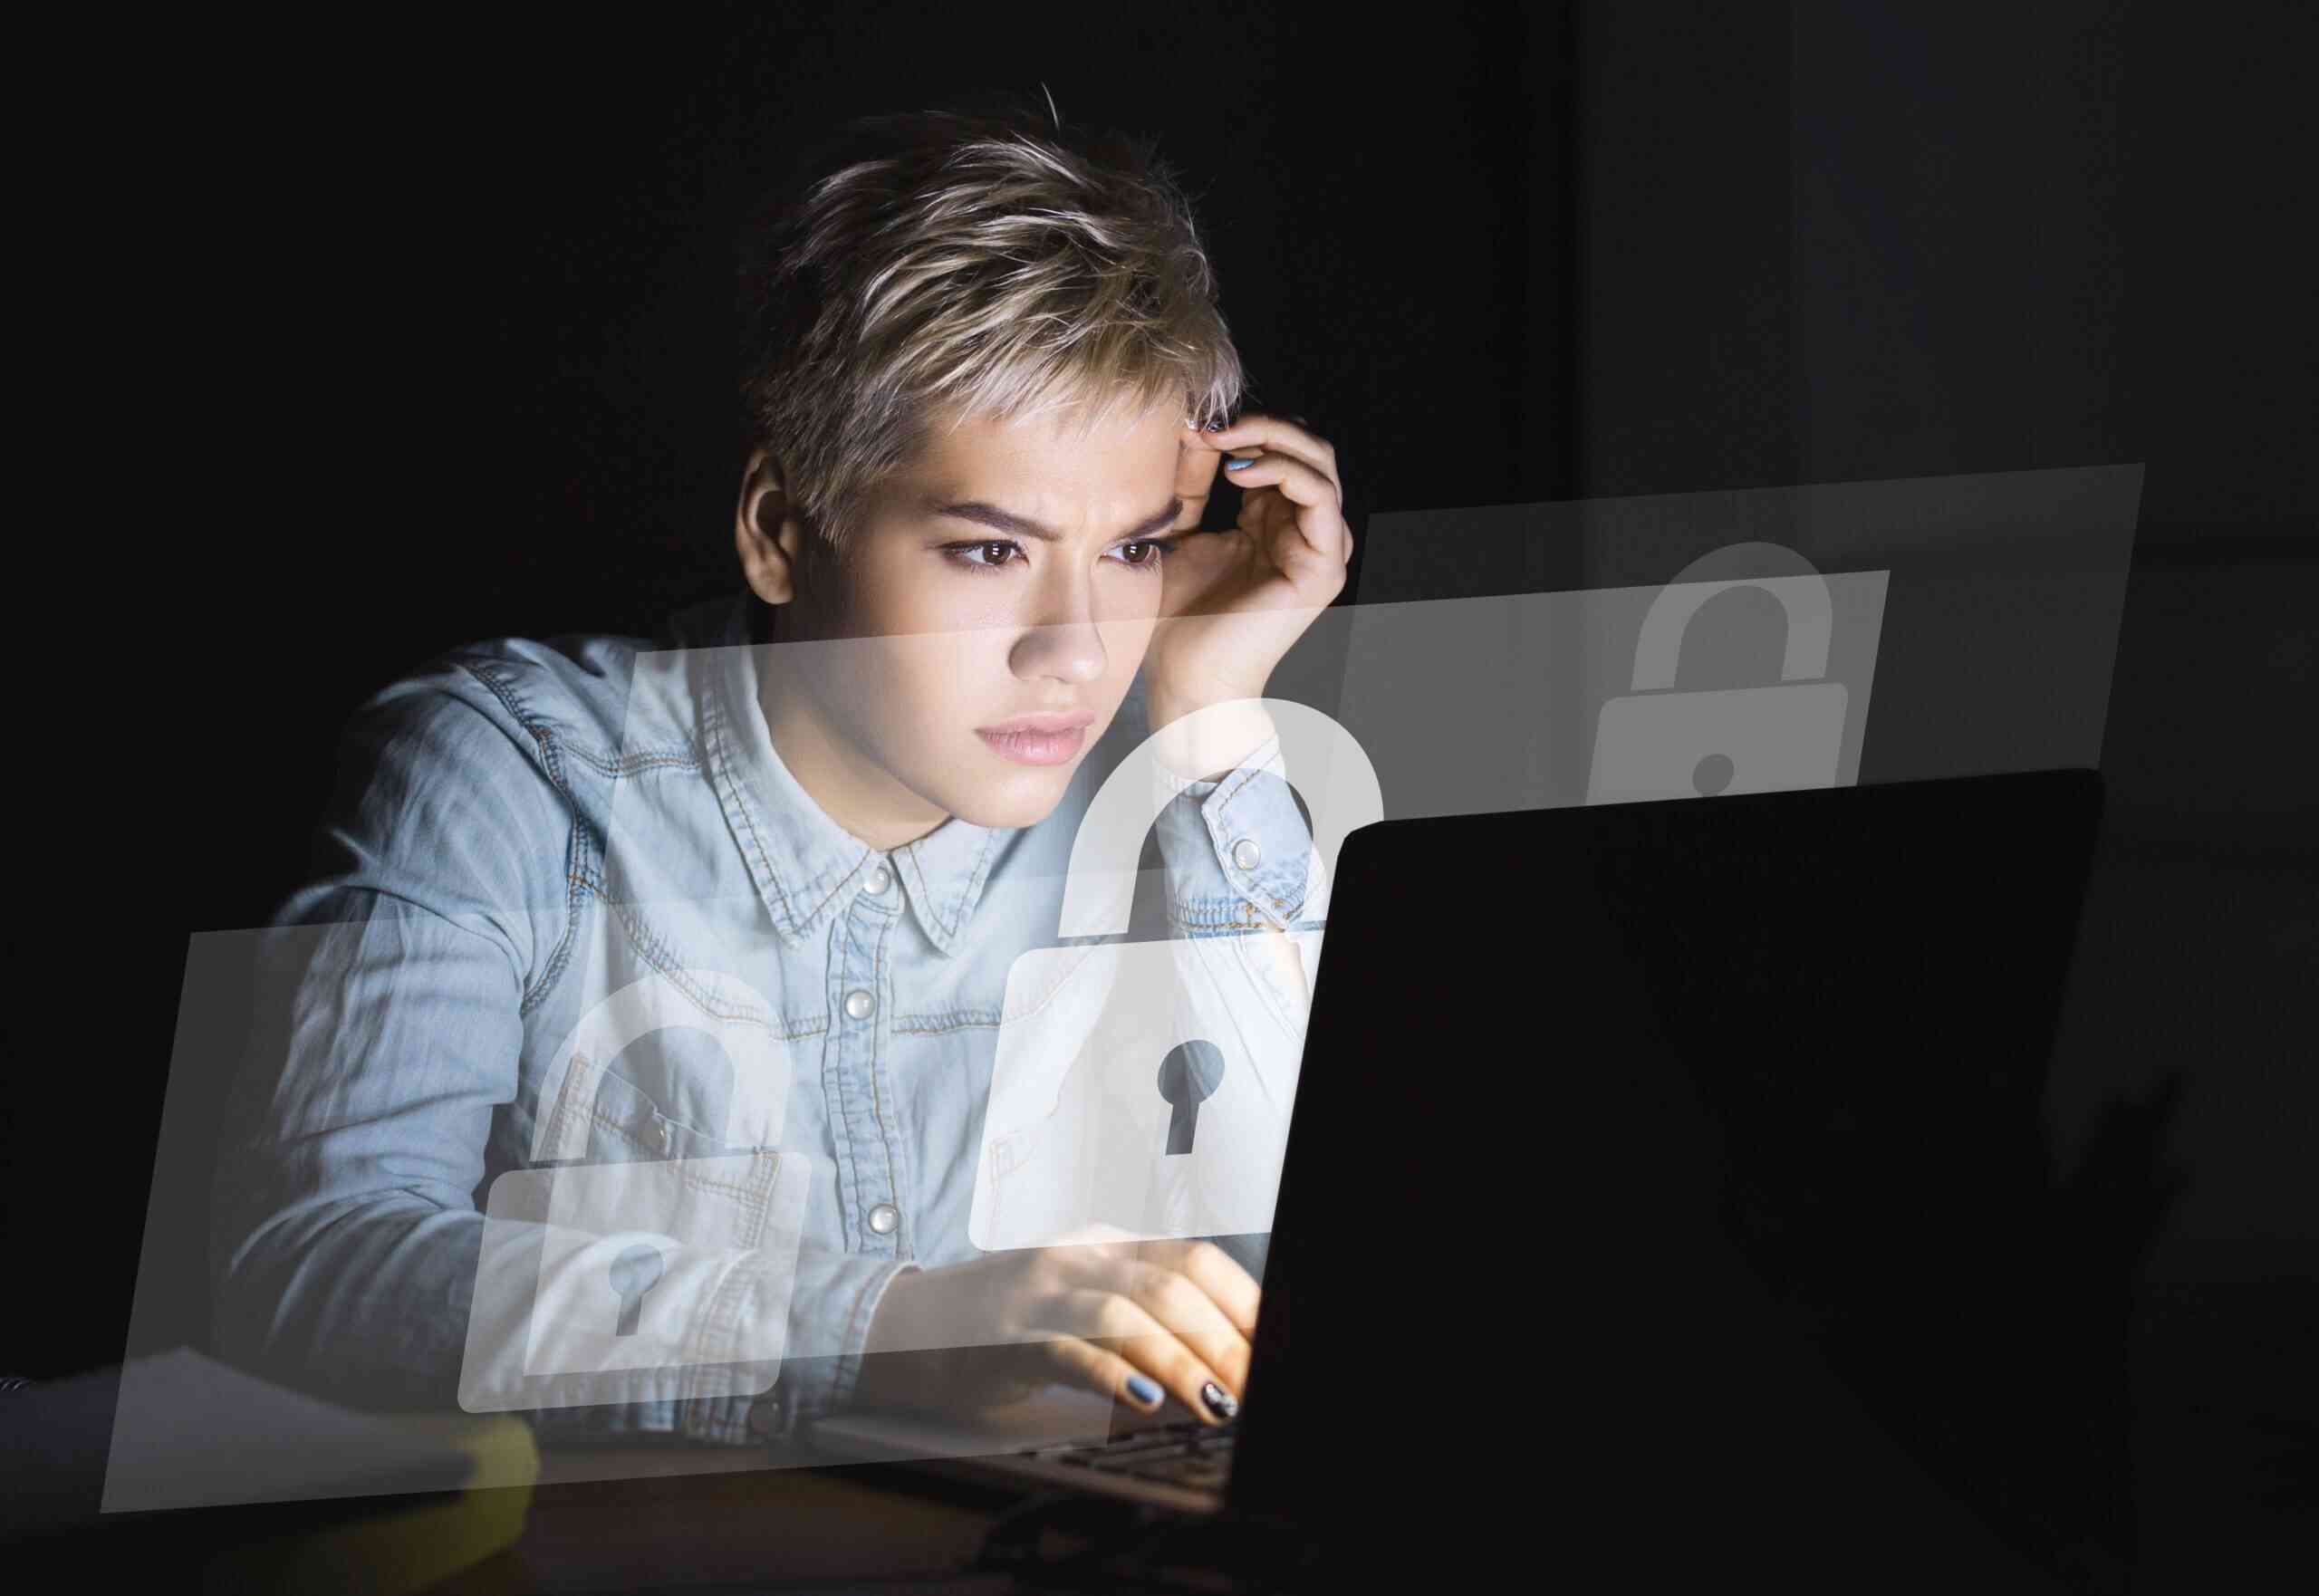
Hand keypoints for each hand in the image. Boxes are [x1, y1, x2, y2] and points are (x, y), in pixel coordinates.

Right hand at [855, 1237, 1259, 1424]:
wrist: (908, 1327)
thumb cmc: (1008, 1324)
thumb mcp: (1080, 1301)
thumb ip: (1142, 1318)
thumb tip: (1219, 1366)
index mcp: (1106, 1244)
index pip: (1192, 1259)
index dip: (1241, 1302)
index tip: (1271, 1346)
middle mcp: (1078, 1257)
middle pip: (1169, 1287)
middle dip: (1222, 1342)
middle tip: (1249, 1389)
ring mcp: (1040, 1293)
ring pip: (1125, 1314)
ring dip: (1180, 1361)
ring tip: (1214, 1402)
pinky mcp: (1008, 1336)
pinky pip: (1068, 1349)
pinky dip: (1112, 1373)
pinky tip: (1142, 1399)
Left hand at [1143, 412, 1354, 739]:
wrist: (1185, 676)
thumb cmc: (1178, 615)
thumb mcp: (1182, 529)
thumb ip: (1193, 480)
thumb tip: (1194, 425)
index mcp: (1277, 521)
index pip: (1283, 448)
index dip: (1243, 426)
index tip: (1190, 421)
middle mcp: (1306, 531)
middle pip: (1309, 447)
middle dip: (1261, 423)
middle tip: (1210, 423)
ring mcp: (1320, 549)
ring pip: (1320, 462)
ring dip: (1272, 438)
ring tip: (1223, 441)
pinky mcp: (1322, 568)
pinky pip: (1319, 496)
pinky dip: (1283, 469)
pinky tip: (1239, 472)